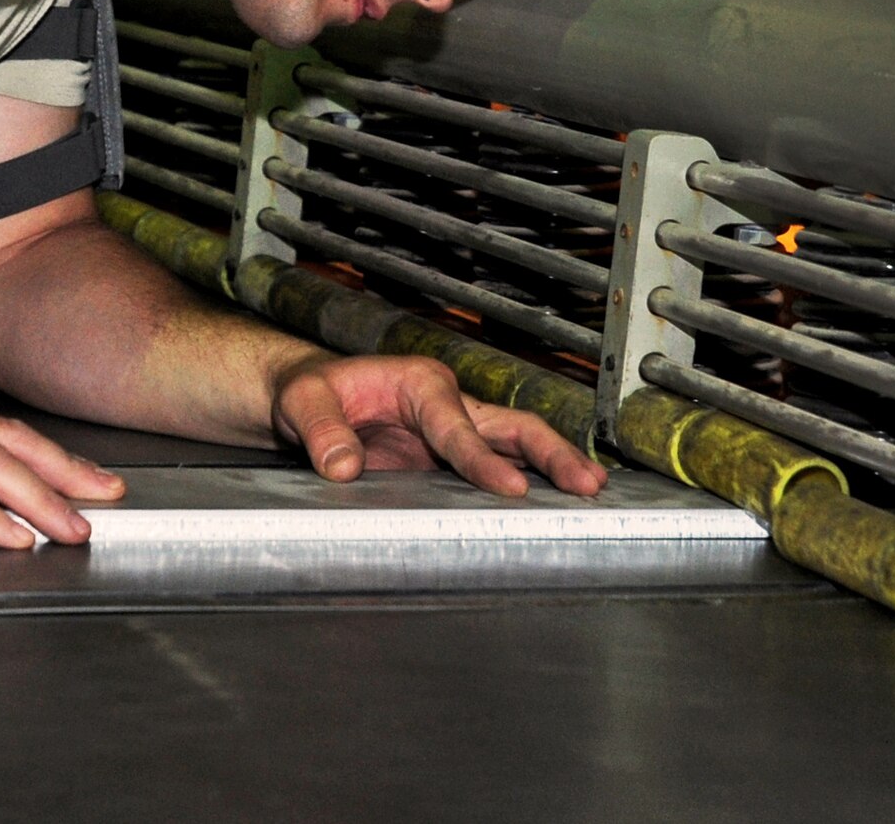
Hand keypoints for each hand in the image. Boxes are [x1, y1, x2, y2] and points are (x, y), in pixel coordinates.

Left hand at [272, 355, 607, 496]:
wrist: (308, 398)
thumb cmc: (309, 392)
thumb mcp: (301, 402)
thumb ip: (321, 431)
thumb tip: (342, 467)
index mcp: (419, 383)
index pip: (457, 426)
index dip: (482, 459)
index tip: (509, 488)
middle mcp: (448, 404)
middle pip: (512, 426)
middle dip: (552, 453)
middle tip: (587, 483)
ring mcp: (455, 432)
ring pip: (517, 446)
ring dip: (554, 467)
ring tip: (593, 494)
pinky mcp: (451, 460)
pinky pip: (498, 468)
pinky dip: (529, 485)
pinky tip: (551, 511)